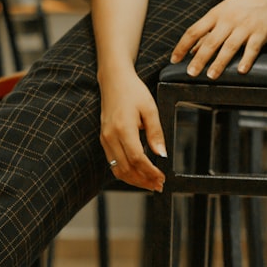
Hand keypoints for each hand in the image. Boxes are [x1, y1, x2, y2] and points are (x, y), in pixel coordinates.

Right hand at [99, 71, 165, 191]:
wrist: (113, 80)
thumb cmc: (133, 91)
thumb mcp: (150, 108)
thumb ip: (156, 133)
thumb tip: (162, 155)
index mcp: (123, 128)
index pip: (137, 158)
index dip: (150, 172)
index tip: (162, 178)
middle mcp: (110, 136)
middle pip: (126, 168)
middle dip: (143, 180)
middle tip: (158, 185)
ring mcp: (105, 139)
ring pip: (118, 169)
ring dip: (134, 180)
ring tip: (150, 183)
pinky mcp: (104, 139)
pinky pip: (113, 163)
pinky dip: (126, 172)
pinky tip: (138, 173)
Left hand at [169, 0, 266, 78]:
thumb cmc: (244, 2)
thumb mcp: (222, 12)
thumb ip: (208, 31)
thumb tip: (192, 50)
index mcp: (216, 15)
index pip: (194, 31)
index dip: (182, 46)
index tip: (174, 60)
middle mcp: (228, 20)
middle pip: (210, 41)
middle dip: (199, 58)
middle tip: (190, 73)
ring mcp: (245, 26)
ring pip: (229, 46)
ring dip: (219, 62)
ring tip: (211, 76)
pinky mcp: (261, 31)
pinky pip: (253, 47)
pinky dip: (247, 59)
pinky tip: (241, 71)